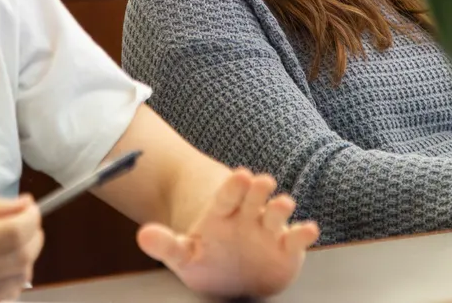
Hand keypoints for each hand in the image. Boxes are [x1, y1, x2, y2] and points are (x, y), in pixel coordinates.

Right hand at [0, 197, 42, 302]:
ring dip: (25, 258)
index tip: (31, 208)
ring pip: (19, 281)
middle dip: (35, 236)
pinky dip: (11, 279)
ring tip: (12, 244)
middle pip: (23, 257)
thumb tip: (24, 205)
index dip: (32, 218)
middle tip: (26, 223)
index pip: (14, 233)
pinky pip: (3, 297)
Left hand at [136, 169, 318, 297]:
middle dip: (258, 189)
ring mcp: (268, 229)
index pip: (227, 196)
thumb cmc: (209, 258)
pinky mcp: (287, 247)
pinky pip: (296, 239)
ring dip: (280, 208)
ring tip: (282, 204)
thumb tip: (142, 235)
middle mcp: (248, 215)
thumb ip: (166, 245)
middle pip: (254, 197)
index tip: (240, 175)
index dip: (234, 187)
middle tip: (261, 181)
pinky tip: (308, 230)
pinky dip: (303, 234)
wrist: (233, 276)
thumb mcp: (184, 254)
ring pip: (276, 214)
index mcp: (223, 213)